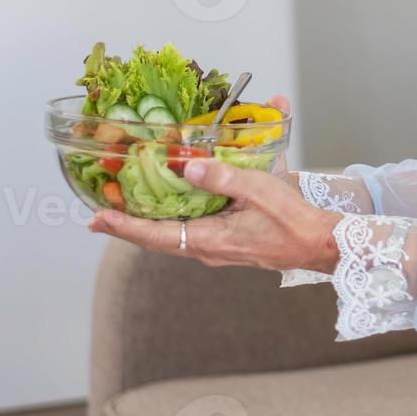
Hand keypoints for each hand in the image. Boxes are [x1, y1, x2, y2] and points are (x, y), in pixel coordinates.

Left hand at [88, 117, 342, 274]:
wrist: (320, 243)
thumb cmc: (294, 222)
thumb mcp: (260, 191)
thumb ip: (223, 178)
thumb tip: (189, 168)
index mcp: (209, 240)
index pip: (155, 236)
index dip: (123, 227)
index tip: (96, 218)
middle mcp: (207, 247)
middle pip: (158, 236)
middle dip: (129, 222)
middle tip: (102, 208)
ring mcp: (218, 246)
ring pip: (175, 231)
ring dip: (152, 217)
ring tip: (131, 200)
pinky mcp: (230, 240)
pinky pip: (194, 226)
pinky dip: (179, 212)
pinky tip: (180, 194)